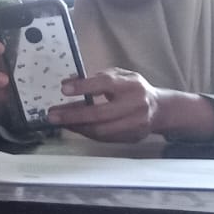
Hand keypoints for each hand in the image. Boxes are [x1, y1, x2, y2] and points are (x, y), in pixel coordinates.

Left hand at [47, 69, 213, 143]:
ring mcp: (135, 123)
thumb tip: (68, 82)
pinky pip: (104, 137)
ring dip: (76, 126)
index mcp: (131, 85)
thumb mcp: (120, 76)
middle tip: (52, 115)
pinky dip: (86, 132)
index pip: (105, 84)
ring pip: (100, 129)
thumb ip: (97, 78)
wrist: (160, 109)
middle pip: (100, 113)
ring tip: (60, 121)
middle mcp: (136, 105)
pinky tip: (73, 126)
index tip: (64, 89)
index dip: (83, 86)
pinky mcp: (132, 137)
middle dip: (73, 115)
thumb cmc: (134, 89)